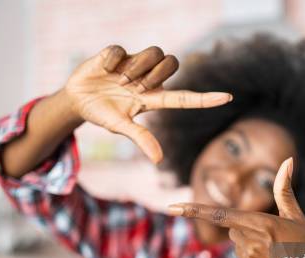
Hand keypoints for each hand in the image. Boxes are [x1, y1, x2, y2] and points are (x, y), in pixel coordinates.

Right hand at [64, 45, 232, 162]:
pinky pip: (122, 50)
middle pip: (173, 63)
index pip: (184, 98)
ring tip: (119, 79)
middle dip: (157, 74)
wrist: (77, 100)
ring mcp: (134, 64)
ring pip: (155, 53)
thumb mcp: (120, 127)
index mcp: (152, 99)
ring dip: (137, 67)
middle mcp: (148, 79)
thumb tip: (159, 159)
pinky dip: (112, 62)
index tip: (228, 98)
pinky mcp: (118, 53)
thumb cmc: (104, 114)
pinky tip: (103, 70)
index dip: (206, 99)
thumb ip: (140, 138)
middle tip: (136, 86)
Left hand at [168, 158, 304, 257]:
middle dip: (249, 233)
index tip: (172, 208)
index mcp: (264, 225)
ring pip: (239, 249)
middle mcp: (253, 246)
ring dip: (253, 251)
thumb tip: (288, 160)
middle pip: (235, 231)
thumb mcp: (298, 219)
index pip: (221, 215)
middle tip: (276, 244)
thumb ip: (285, 190)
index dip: (194, 211)